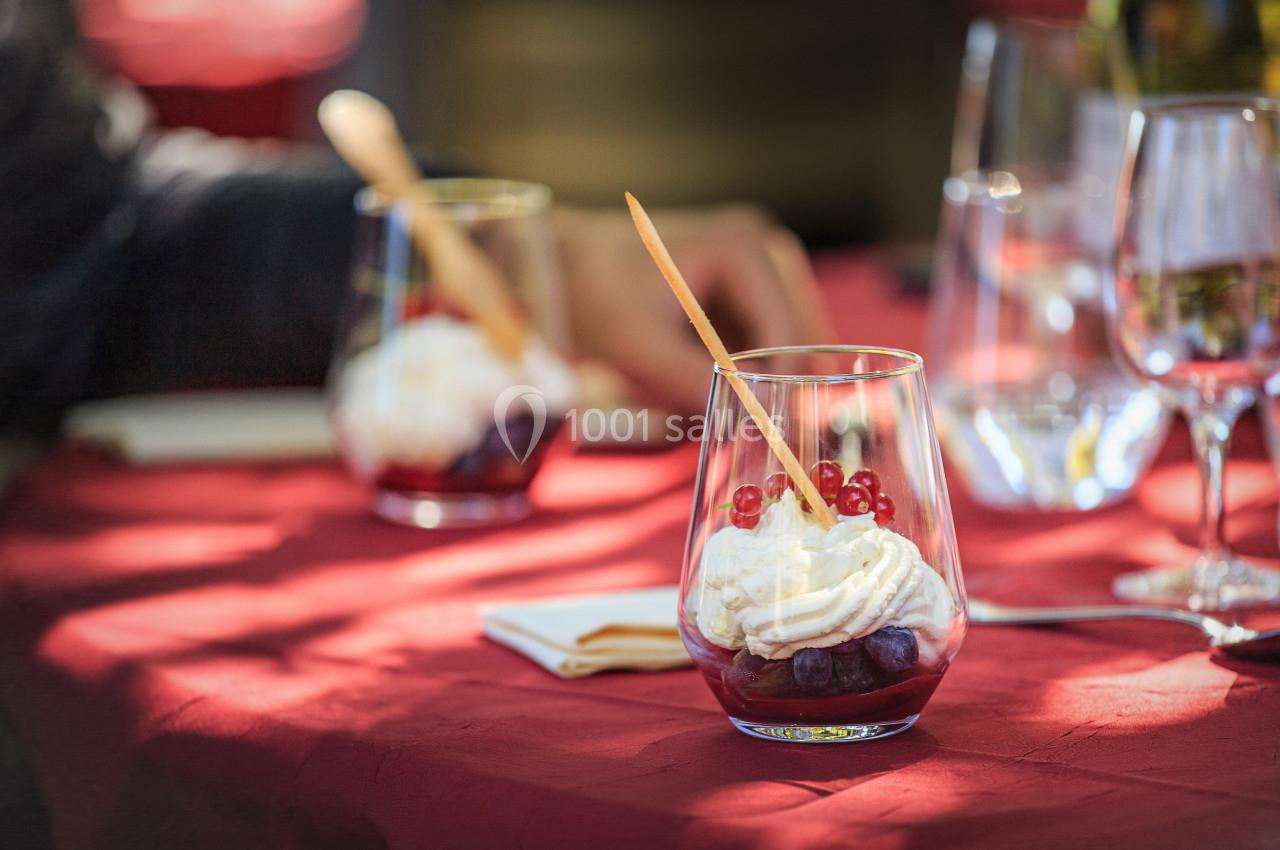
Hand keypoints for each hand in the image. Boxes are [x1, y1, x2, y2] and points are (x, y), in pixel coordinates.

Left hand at [554, 204, 835, 412]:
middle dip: (771, 385)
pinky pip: (760, 344)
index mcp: (744, 248)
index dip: (778, 387)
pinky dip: (741, 371)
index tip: (763, 435)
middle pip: (794, 339)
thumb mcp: (639, 345)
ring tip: (718, 408)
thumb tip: (749, 423)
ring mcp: (756, 268)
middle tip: (748, 434)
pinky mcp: (743, 290)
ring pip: (781, 346)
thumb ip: (693, 381)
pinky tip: (704, 384)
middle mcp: (763, 250)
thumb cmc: (593, 293)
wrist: (562, 267)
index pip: (787, 333)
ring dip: (756, 380)